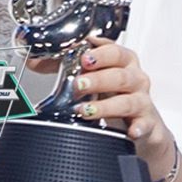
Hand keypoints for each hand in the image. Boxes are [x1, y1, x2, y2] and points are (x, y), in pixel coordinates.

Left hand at [72, 40, 173, 170]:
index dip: (100, 53)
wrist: (141, 125)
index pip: (115, 51)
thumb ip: (67, 67)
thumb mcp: (95, 78)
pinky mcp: (147, 124)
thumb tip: (34, 61)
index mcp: (123, 63)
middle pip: (119, 75)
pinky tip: (130, 130)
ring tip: (86, 110)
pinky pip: (145, 125)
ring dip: (106, 106)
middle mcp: (135, 79)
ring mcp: (142, 102)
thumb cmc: (115, 95)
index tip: (84, 56)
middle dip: (97, 79)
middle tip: (78, 84)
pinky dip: (138, 127)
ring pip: (128, 100)